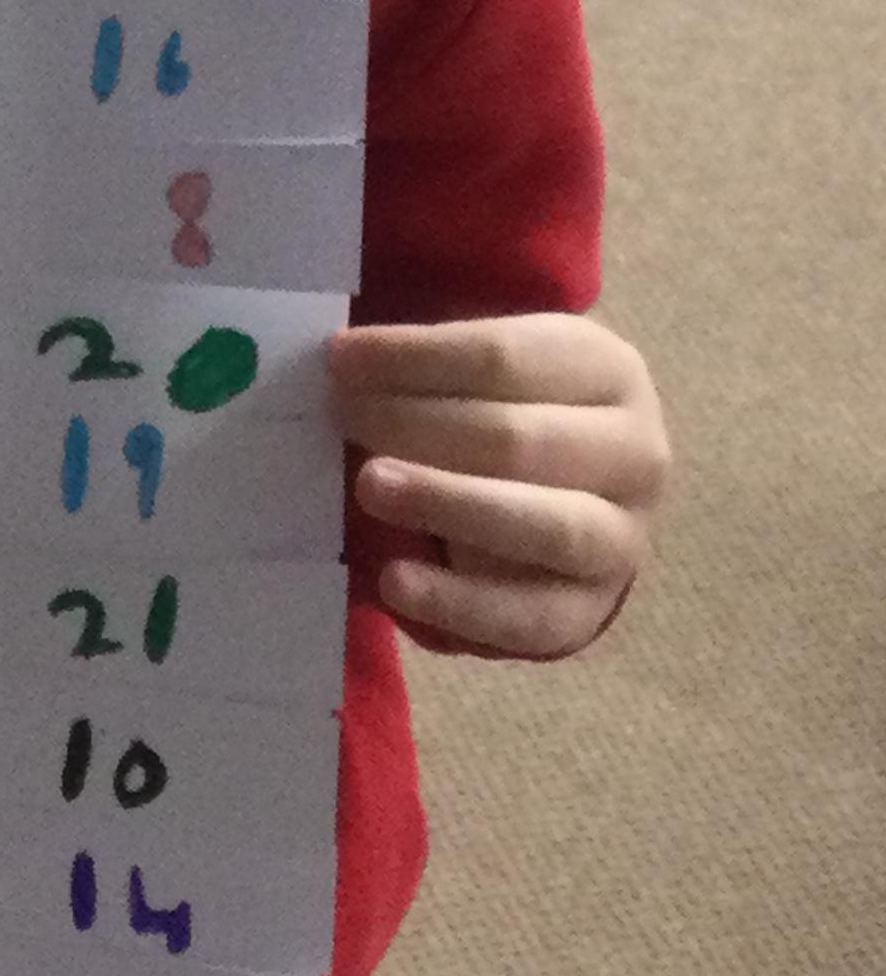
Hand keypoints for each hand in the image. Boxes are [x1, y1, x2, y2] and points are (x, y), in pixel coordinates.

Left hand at [326, 312, 667, 658]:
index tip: (341, 360)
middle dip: (421, 427)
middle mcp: (635, 453)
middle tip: (345, 418)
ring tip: (369, 487)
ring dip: (450, 504)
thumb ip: (431, 364)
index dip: (415, 357)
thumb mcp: (494, 366)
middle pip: (521, 440)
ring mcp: (623, 539)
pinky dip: (461, 603)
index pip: (504, 356)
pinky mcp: (593, 611)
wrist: (580, 492)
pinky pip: (531, 618)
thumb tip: (343, 366)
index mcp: (607, 370)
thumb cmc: (517, 409)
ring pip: (545, 525)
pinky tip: (396, 582)